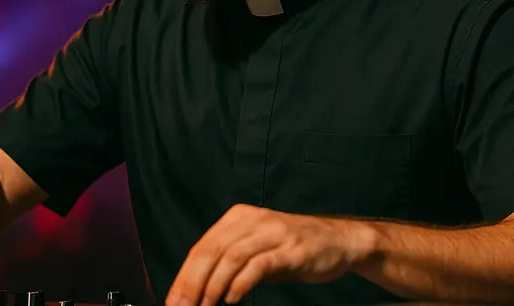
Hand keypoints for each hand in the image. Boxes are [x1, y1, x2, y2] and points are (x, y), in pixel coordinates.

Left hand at [166, 204, 372, 305]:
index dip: (184, 275)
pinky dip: (240, 283)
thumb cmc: (293, 249)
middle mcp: (254, 220)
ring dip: (213, 286)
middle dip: (192, 282)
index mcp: (239, 217)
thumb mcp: (257, 249)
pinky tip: (231, 299)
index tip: (173, 301)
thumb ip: (229, 263)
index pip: (202, 247)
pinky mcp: (292, 249)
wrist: (340, 241)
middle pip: (212, 250)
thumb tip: (197, 291)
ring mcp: (274, 233)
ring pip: (232, 257)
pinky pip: (259, 265)